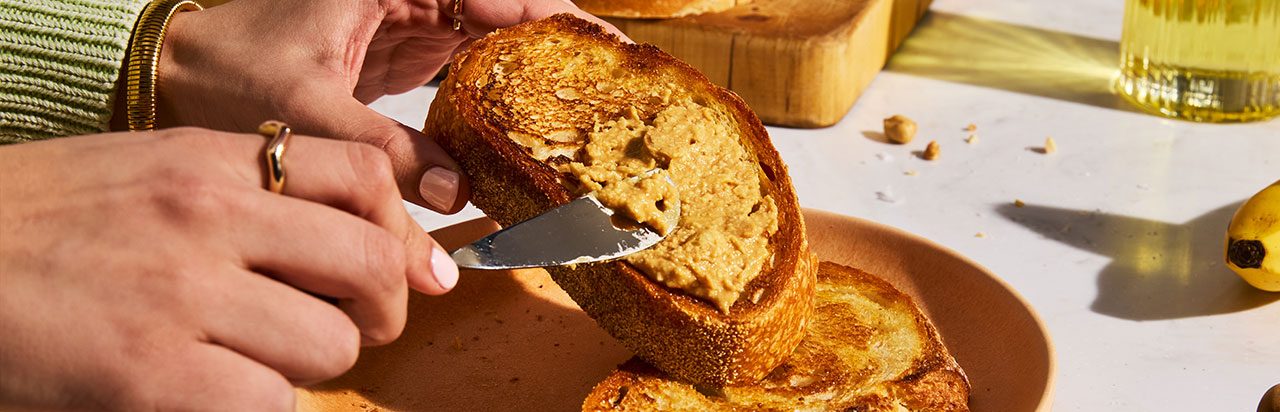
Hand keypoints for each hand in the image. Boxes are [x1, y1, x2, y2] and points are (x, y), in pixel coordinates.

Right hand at [0, 129, 456, 409]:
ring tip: (260, 361)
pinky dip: (262, 406)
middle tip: (352, 328)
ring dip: (311, 365)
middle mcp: (208, 217)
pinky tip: (218, 393)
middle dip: (381, 310)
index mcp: (210, 161)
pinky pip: (271, 402)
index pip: (364, 172)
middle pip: (371, 263)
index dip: (402, 230)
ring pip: (331, 344)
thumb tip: (339, 238)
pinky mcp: (151, 374)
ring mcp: (182, 294)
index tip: (408, 268)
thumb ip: (244, 194)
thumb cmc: (36, 223)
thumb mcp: (147, 171)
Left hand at [145, 0, 623, 212]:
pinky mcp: (413, 55)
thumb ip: (382, 153)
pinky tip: (535, 132)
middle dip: (562, 47)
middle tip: (615, 89)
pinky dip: (507, 99)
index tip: (602, 52)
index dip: (554, 17)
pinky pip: (478, 70)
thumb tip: (452, 199)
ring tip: (591, 113)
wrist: (181, 76)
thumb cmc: (229, 71)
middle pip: (512, 11)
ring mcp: (417, 21)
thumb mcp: (306, 113)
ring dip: (540, 74)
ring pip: (501, 39)